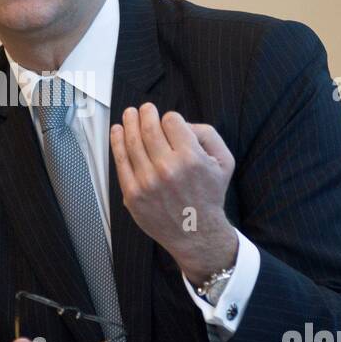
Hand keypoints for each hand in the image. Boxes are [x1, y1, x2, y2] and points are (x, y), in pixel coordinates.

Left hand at [110, 103, 237, 285]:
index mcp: (191, 158)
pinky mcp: (133, 194)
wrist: (196, 233)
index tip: (171, 124)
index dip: (170, 119)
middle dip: (145, 113)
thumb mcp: (224, 161)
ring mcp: (147, 182)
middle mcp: (168, 169)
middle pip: (149, 127)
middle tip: (144, 108)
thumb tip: (180, 123)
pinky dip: (116, 142)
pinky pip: (121, 162)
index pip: (172, 121)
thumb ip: (207, 134)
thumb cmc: (209, 195)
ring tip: (129, 115)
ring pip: (132, 141)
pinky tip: (117, 131)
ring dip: (129, 123)